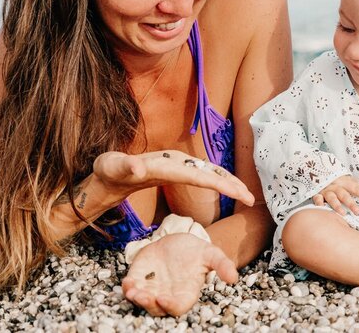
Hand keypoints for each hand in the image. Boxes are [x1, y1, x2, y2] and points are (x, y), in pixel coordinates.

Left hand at [93, 150, 254, 205]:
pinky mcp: (179, 171)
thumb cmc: (107, 171)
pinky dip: (219, 182)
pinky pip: (204, 176)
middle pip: (209, 171)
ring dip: (229, 182)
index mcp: (164, 163)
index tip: (237, 191)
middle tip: (251, 198)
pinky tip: (230, 189)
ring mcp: (179, 165)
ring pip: (210, 172)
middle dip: (231, 183)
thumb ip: (123, 166)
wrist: (107, 171)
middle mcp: (175, 161)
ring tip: (247, 195)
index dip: (218, 183)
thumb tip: (138, 167)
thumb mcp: (109, 168)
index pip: (196, 174)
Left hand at [122, 232, 237, 315]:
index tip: (164, 299)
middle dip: (148, 304)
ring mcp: (151, 288)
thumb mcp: (211, 254)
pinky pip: (131, 288)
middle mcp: (167, 294)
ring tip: (133, 291)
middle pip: (156, 309)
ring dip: (136, 298)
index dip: (170, 306)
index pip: (177, 307)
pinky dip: (127, 288)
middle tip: (143, 296)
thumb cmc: (196, 251)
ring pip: (141, 301)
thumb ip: (222, 265)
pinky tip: (127, 282)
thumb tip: (234, 278)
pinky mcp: (139, 278)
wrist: (179, 240)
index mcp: (185, 293)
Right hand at [312, 175, 358, 215]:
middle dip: (350, 203)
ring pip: (331, 197)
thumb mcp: (345, 180)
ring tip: (343, 213)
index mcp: (344, 182)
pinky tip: (321, 207)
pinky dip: (318, 202)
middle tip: (357, 211)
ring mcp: (326, 190)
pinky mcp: (316, 193)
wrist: (316, 170)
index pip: (355, 188)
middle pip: (344, 194)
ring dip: (337, 205)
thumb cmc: (335, 180)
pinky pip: (317, 198)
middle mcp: (335, 186)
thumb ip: (354, 185)